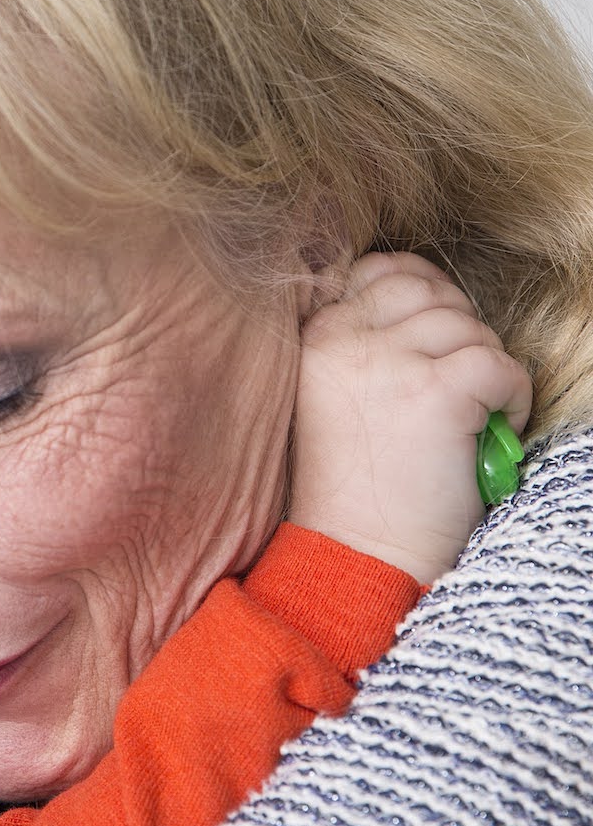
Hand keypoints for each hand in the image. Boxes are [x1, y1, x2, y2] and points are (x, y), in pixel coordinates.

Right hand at [290, 252, 531, 583]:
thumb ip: (363, 341)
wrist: (354, 554)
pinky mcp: (436, 391)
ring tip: (469, 420)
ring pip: (471, 327)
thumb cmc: (354, 484)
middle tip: (455, 389)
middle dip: (459, 331)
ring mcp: (388, 362)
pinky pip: (501, 365)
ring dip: (486, 370)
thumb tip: (431, 298)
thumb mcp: (335, 394)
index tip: (435, 342)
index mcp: (315, 336)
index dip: (424, 294)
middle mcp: (342, 338)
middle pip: (431, 291)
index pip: (382, 271)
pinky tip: (487, 434)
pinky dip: (512, 400)